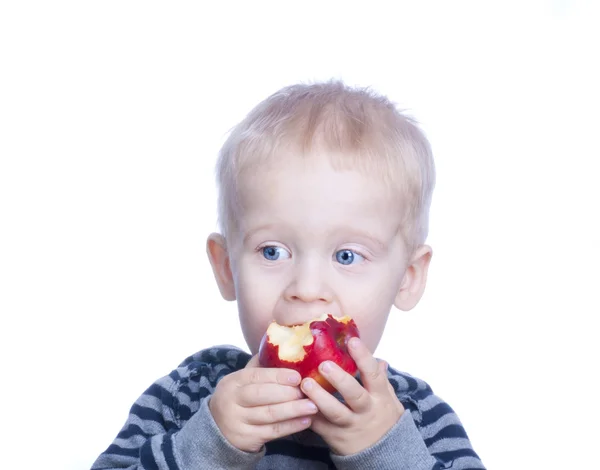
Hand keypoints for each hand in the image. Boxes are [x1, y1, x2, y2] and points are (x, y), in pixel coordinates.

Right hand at [209, 355, 317, 452]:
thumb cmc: (239, 398)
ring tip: (313, 406)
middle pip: (262, 396)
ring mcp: (238, 421)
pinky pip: (273, 432)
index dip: (277, 376)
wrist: (218, 429)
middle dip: (288, 393)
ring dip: (294, 410)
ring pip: (270, 415)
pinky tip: (306, 421)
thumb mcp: (242, 380)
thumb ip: (260, 366)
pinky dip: (291, 426)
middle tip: (309, 391)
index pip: (256, 376)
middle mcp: (232, 401)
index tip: (297, 376)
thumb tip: (284, 346)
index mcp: (233, 381)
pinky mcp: (246, 439)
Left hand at [300, 337, 403, 455]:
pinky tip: (296, 402)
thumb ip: (381, 380)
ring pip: (335, 412)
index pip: (374, 375)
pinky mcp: (336, 438)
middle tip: (323, 364)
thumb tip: (381, 360)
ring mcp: (351, 426)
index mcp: (380, 397)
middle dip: (339, 379)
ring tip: (305, 383)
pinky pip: (320, 426)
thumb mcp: (388, 399)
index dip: (363, 357)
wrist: (384, 455)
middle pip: (354, 395)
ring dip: (319, 397)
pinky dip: (308, 414)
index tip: (352, 340)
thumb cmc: (382, 418)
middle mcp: (367, 411)